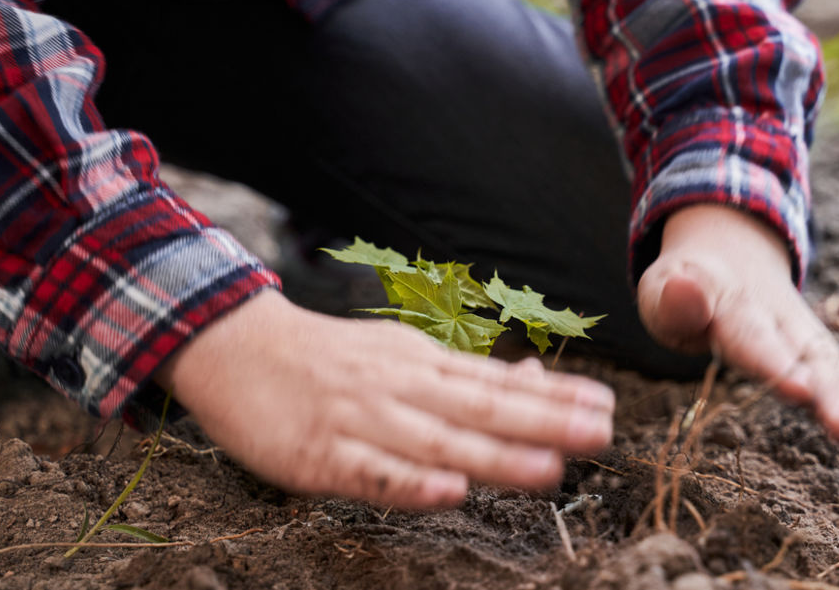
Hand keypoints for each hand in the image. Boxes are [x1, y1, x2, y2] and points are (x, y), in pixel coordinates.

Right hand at [157, 290, 613, 508]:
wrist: (232, 346)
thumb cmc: (328, 359)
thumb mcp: (400, 353)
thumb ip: (463, 375)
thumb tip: (533, 377)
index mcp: (419, 364)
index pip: (496, 382)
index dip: (552, 397)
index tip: (605, 406)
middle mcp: (398, 388)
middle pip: (479, 409)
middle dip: (544, 423)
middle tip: (601, 434)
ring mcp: (359, 421)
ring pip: (436, 441)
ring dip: (494, 455)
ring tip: (549, 468)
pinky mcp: (318, 455)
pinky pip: (371, 472)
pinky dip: (410, 483)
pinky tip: (448, 492)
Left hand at [637, 205, 838, 441]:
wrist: (725, 252)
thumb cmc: (682, 288)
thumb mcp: (662, 290)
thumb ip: (671, 300)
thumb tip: (683, 286)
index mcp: (732, 303)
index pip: (752, 335)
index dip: (774, 360)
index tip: (798, 387)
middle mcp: (778, 318)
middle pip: (806, 357)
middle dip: (830, 393)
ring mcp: (803, 336)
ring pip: (836, 368)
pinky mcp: (818, 353)